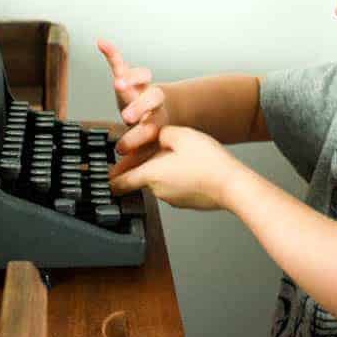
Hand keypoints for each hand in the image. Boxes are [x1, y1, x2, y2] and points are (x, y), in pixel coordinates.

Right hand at [97, 39, 171, 177]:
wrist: (166, 112)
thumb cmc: (153, 133)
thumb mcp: (148, 148)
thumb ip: (134, 162)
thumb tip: (116, 183)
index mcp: (156, 121)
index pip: (150, 126)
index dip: (138, 136)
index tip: (123, 149)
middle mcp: (152, 103)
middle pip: (151, 99)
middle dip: (140, 106)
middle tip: (130, 116)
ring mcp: (141, 88)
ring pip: (140, 80)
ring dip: (130, 79)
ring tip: (119, 82)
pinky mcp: (130, 78)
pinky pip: (121, 62)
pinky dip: (112, 53)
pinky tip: (101, 43)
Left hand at [109, 125, 247, 210]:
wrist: (232, 186)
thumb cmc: (208, 162)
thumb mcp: (181, 135)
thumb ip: (161, 134)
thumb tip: (155, 137)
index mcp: (150, 174)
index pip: (119, 183)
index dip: (110, 179)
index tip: (104, 177)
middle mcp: (157, 190)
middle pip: (141, 177)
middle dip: (145, 165)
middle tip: (156, 151)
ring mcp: (172, 199)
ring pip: (159, 182)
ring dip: (163, 171)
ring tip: (181, 157)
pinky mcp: (186, 202)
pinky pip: (175, 187)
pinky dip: (177, 178)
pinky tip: (192, 168)